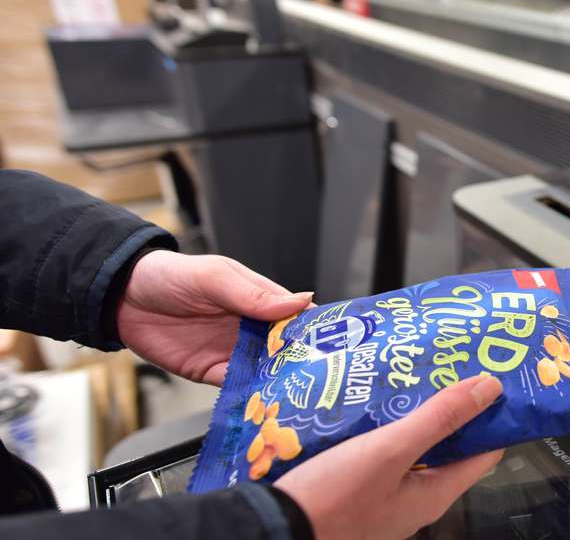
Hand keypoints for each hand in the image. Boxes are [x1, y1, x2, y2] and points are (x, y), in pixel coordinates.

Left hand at [117, 251, 311, 384]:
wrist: (121, 299)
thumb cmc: (170, 276)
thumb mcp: (215, 278)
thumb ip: (254, 294)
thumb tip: (301, 301)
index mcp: (260, 299)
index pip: (299, 317)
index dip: (318, 330)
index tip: (339, 346)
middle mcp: (252, 328)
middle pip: (288, 349)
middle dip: (306, 364)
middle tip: (329, 381)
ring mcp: (234, 352)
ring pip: (267, 371)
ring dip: (282, 384)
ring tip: (303, 398)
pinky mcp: (212, 372)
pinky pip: (238, 387)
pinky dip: (252, 396)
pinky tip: (266, 403)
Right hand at [276, 374, 505, 539]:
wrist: (272, 529)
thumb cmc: (333, 498)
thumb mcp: (391, 450)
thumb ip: (439, 419)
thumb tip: (490, 389)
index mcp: (435, 494)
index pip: (485, 452)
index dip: (492, 415)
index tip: (492, 377)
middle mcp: (416, 498)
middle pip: (448, 447)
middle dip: (450, 407)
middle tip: (449, 364)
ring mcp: (387, 496)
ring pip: (413, 447)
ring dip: (414, 413)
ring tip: (412, 372)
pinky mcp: (359, 490)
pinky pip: (383, 453)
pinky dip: (385, 426)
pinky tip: (375, 400)